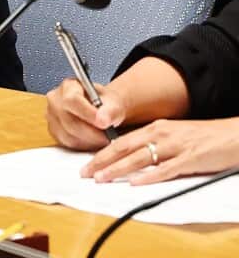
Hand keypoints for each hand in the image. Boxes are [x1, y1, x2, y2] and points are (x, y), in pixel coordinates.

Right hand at [45, 78, 127, 150]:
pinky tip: (93, 140)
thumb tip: (103, 119)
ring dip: (89, 140)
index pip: (72, 100)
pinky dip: (83, 145)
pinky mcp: (53, 131)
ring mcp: (51, 116)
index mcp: (69, 86)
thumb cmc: (105, 104)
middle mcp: (55, 99)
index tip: (104, 123)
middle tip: (109, 136)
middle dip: (92, 132)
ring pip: (68, 135)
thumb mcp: (113, 102)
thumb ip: (110, 110)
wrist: (101, 111)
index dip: (88, 113)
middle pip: (69, 120)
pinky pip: (67, 143)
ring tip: (103, 138)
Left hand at [83, 117, 238, 184]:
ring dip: (118, 169)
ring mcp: (175, 146)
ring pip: (139, 158)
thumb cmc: (203, 136)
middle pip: (124, 148)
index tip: (87, 164)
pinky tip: (135, 182)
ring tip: (102, 178)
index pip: (121, 141)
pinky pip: (166, 169)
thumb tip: (129, 157)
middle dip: (102, 161)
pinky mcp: (190, 159)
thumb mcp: (172, 134)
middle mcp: (161, 134)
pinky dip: (149, 176)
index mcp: (155, 128)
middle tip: (86, 173)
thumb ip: (152, 143)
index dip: (101, 153)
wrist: (233, 134)